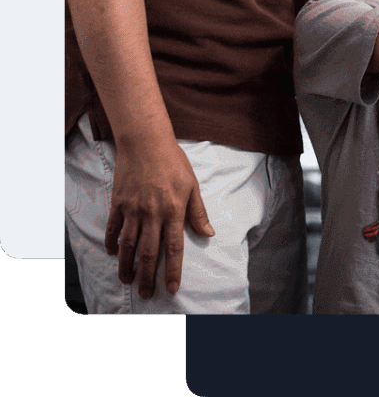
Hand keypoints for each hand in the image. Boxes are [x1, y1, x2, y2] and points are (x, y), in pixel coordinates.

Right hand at [104, 135, 214, 299]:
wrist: (146, 141)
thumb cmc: (173, 161)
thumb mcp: (192, 184)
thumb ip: (198, 212)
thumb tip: (208, 233)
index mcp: (173, 210)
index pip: (174, 248)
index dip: (173, 271)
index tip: (172, 289)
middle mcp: (152, 214)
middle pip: (149, 253)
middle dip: (147, 277)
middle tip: (146, 294)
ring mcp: (133, 209)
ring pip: (128, 245)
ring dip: (127, 266)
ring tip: (127, 280)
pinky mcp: (118, 203)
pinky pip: (113, 228)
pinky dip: (112, 243)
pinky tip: (113, 254)